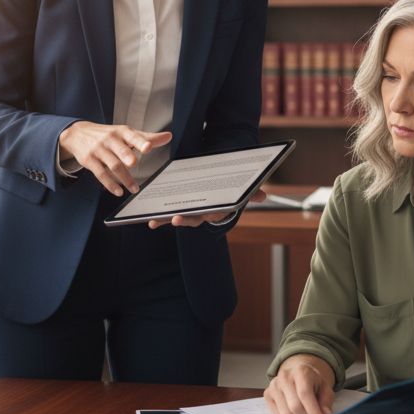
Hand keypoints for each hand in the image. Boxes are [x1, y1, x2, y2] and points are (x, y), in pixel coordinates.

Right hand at [58, 122, 170, 195]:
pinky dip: (110, 184)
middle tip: (133, 164)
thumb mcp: (126, 133)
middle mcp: (110, 140)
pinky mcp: (89, 161)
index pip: (132, 136)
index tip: (148, 147)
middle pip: (120, 150)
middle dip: (127, 157)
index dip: (140, 142)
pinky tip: (119, 191)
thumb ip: (147, 137)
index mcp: (122, 132)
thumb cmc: (108, 134)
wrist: (78, 134)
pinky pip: (100, 174)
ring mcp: (99, 150)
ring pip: (113, 165)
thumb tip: (168, 136)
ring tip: (135, 189)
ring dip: (124, 178)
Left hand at [147, 188, 266, 229]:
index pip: (210, 215)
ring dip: (166, 220)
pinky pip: (168, 215)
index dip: (202, 216)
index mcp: (216, 211)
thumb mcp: (241, 192)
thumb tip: (264, 195)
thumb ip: (252, 194)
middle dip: (182, 220)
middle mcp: (202, 215)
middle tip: (175, 219)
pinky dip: (159, 217)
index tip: (194, 216)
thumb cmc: (229, 191)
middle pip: (191, 219)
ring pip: (177, 218)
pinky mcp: (179, 210)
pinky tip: (149, 219)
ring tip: (154, 221)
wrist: (219, 192)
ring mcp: (189, 213)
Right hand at [264, 354, 335, 413]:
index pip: (304, 394)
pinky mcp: (267, 394)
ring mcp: (274, 385)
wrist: (298, 374)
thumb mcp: (325, 389)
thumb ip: (326, 402)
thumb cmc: (313, 383)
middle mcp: (285, 376)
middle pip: (294, 407)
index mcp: (301, 371)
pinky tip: (294, 413)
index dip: (313, 410)